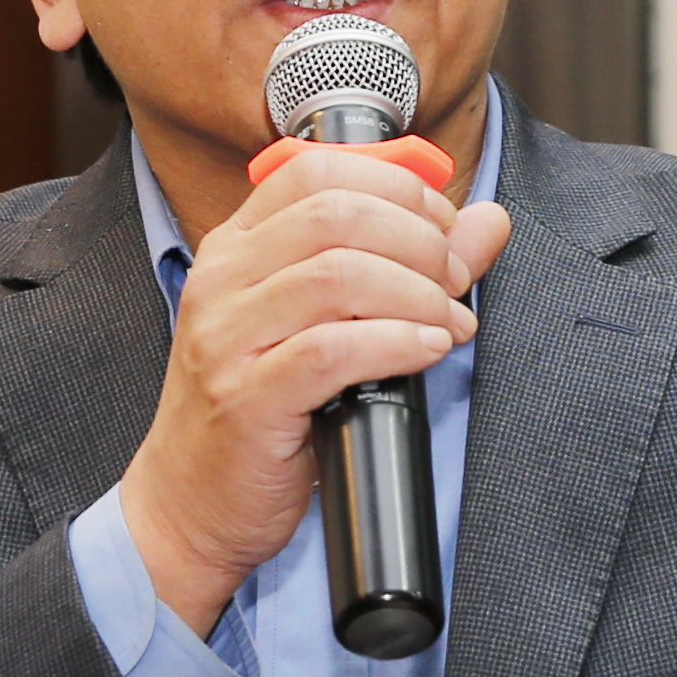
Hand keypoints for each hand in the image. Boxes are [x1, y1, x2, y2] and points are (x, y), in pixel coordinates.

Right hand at [119, 148, 512, 638]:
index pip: (313, 171)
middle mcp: (222, 281)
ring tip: (449, 322)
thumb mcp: (321, 323)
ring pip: (337, 276)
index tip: (442, 223)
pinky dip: (395, 343)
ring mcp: (226, 339)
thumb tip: (487, 221)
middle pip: (335, 215)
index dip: (395, 186)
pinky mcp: (246, 400)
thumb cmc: (257, 412)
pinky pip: (332, 351)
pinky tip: (426, 350)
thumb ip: (402, 263)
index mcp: (235, 248)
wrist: (188, 506)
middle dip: (418, 240)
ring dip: (416, 293)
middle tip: (456, 278)